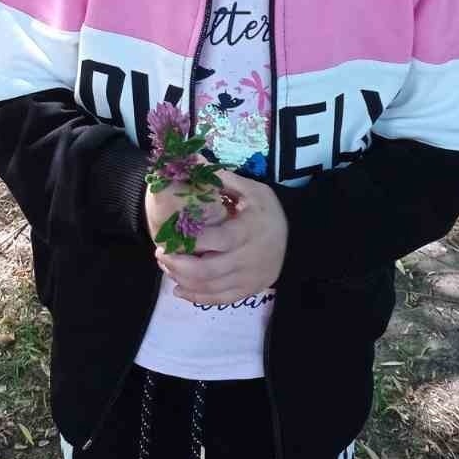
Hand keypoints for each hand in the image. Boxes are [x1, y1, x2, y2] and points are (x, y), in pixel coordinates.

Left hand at [157, 171, 287, 303]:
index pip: (214, 241)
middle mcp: (248, 259)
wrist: (297, 238)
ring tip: (167, 266)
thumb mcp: (250, 189)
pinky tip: (180, 289)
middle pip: (207, 271)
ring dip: (183, 280)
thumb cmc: (268, 211)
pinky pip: (219, 300)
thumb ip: (220, 178)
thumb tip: (192, 158)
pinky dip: (197, 297)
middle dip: (178, 265)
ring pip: (210, 288)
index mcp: (247, 231)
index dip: (188, 241)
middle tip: (160, 254)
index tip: (168, 236)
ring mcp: (249, 279)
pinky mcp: (248, 291)